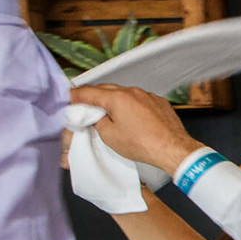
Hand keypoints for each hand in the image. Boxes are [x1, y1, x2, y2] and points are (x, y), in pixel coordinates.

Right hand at [68, 85, 203, 172]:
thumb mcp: (109, 135)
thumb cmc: (143, 144)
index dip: (74, 95)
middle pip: (106, 90)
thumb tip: (96, 116)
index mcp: (117, 97)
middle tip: (85, 106)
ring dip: (113, 101)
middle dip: (94, 97)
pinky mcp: (159, 102)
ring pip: (124, 94)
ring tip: (108, 114)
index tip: (67, 98)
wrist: (173, 149)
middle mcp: (133, 92)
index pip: (88, 92)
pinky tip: (130, 117)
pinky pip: (139, 100)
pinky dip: (130, 105)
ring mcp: (148, 96)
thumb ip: (98, 121)